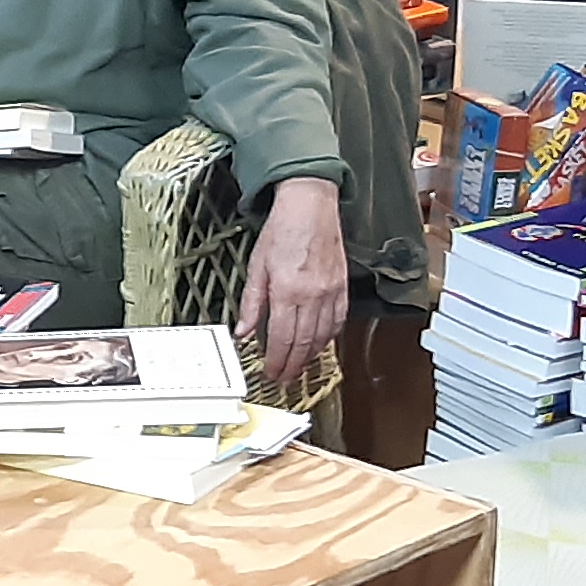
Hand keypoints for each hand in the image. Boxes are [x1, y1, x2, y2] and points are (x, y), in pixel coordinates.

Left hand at [235, 174, 350, 391]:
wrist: (310, 205)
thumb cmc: (282, 230)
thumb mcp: (256, 266)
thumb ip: (252, 303)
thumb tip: (243, 331)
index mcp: (288, 290)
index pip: (282, 338)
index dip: (276, 361)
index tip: (271, 373)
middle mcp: (312, 294)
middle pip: (304, 342)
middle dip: (293, 365)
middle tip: (284, 379)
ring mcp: (331, 291)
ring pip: (323, 335)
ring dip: (311, 356)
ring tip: (299, 368)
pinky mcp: (342, 285)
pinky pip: (338, 320)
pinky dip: (329, 337)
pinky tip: (320, 345)